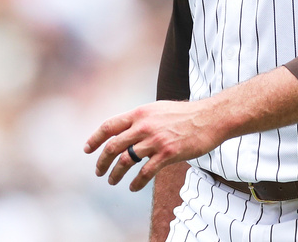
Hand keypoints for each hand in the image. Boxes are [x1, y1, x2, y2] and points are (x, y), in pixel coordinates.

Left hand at [83, 99, 221, 191]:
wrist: (210, 118)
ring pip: (125, 160)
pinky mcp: (167, 154)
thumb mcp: (159, 109)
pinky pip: (144, 172)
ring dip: (115, 174)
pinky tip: (132, 187)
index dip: (94, 139)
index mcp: (140, 113)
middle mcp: (144, 126)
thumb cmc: (186, 114)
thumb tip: (127, 129)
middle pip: (113, 145)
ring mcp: (155, 140)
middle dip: (102, 161)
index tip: (87, 150)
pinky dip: (136, 182)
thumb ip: (142, 119)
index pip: (109, 126)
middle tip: (98, 171)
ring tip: (112, 181)